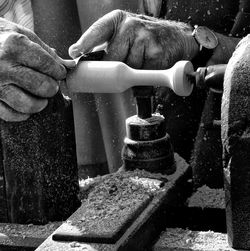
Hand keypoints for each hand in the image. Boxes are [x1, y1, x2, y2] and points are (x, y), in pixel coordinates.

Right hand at [0, 18, 74, 121]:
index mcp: (14, 46)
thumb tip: (68, 65)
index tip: (59, 73)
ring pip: (29, 105)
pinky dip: (23, 113)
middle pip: (42, 87)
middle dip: (52, 88)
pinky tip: (25, 106)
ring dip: (40, 103)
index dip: (59, 72)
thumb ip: (44, 50)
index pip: (49, 66)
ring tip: (40, 97)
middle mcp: (3, 66)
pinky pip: (11, 115)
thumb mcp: (19, 34)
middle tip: (50, 85)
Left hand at [69, 9, 197, 68]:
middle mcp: (130, 25)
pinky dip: (143, 76)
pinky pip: (141, 74)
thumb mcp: (126, 34)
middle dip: (116, 68)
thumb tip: (87, 62)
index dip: (85, 42)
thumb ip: (110, 46)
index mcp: (118, 20)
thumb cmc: (146, 39)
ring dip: (132, 72)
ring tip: (142, 61)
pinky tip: (150, 64)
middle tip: (125, 66)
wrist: (175, 38)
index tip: (74, 52)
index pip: (98, 31)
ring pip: (128, 68)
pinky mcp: (155, 51)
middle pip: (112, 58)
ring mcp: (144, 37)